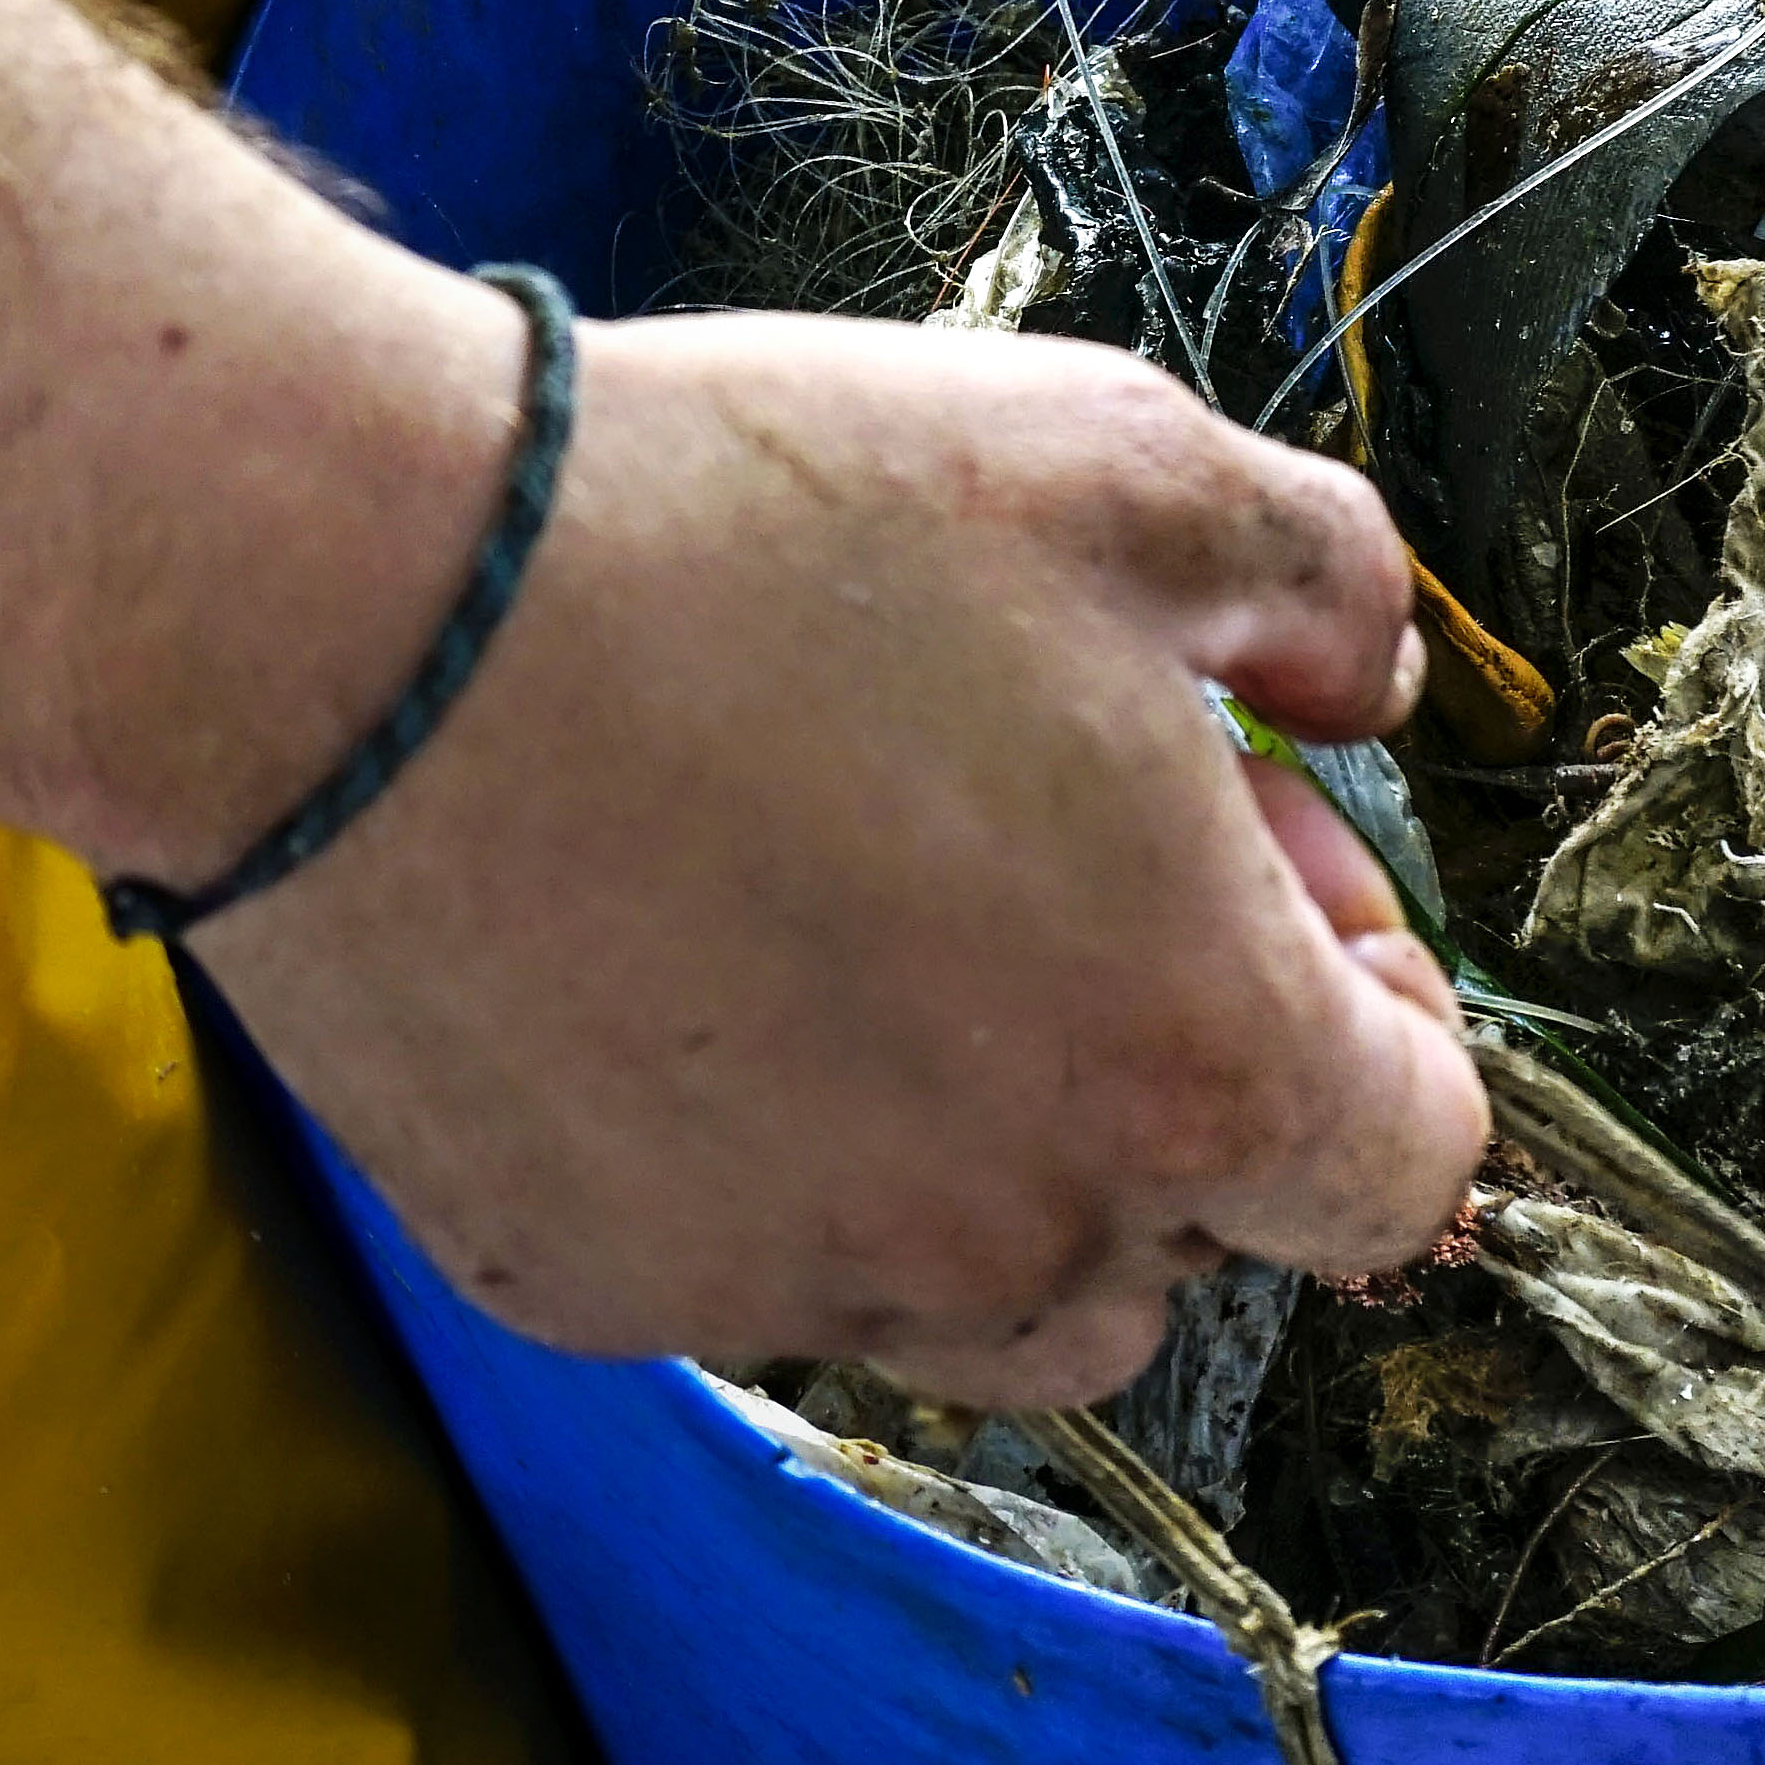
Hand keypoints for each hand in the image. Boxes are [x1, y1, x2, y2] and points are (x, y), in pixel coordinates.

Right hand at [189, 313, 1482, 1406]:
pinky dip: (775, 1157)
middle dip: (1186, 1065)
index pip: (1408, 1165)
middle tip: (1068, 848)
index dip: (1382, 1010)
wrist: (356, 605)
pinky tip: (699, 957)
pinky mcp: (592, 1282)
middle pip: (1204, 1242)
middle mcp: (1015, 1229)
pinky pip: (760, 1271)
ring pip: (992, 1301)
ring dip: (1004, 1157)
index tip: (1277, 875)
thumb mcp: (1126, 463)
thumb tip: (1369, 687)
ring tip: (897, 930)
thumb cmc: (749, 525)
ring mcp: (793, 1283)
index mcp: (1195, 1062)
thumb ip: (1329, 588)